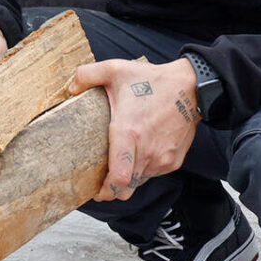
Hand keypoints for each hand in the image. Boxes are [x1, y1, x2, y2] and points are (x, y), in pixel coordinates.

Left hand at [69, 57, 202, 201]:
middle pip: (126, 188)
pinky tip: (137, 154)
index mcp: (128, 132)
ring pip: (138, 183)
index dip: (105, 190)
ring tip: (119, 164)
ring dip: (127, 179)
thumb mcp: (114, 70)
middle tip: (100, 184)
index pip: (119, 177)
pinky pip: (152, 174)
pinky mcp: (173, 161)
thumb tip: (70, 88)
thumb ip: (86, 75)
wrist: (189, 87)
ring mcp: (162, 158)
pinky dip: (142, 170)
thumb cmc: (152, 80)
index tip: (94, 190)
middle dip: (111, 190)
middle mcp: (146, 150)